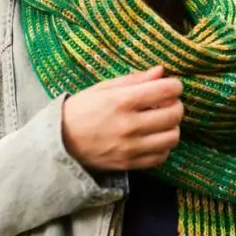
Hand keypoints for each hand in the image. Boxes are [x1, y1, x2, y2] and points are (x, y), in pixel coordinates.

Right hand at [61, 65, 183, 170]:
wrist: (60, 142)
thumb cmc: (80, 110)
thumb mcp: (103, 89)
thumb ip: (134, 80)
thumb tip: (160, 71)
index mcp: (121, 101)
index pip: (165, 91)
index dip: (174, 86)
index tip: (171, 85)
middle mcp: (129, 125)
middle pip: (174, 114)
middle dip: (175, 105)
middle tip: (167, 103)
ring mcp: (130, 147)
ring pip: (172, 137)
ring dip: (172, 127)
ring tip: (161, 121)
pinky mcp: (130, 164)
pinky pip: (161, 156)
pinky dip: (163, 146)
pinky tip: (154, 138)